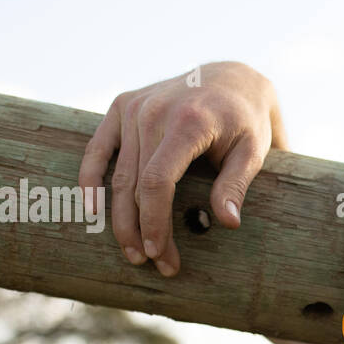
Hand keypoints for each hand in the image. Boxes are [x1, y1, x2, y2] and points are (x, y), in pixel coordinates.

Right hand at [78, 62, 287, 275]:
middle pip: (135, 184)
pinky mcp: (122, 106)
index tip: (162, 254)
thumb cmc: (245, 122)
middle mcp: (153, 111)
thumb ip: (236, 185)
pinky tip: (91, 210)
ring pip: (117, 175)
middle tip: (154, 264)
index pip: (157, 182)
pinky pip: (97, 148)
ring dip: (120, 218)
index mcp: (186, 122)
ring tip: (133, 252)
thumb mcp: (253, 152)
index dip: (154, 222)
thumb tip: (227, 223)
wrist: (231, 80)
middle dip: (141, 230)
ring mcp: (134, 107)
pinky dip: (90, 179)